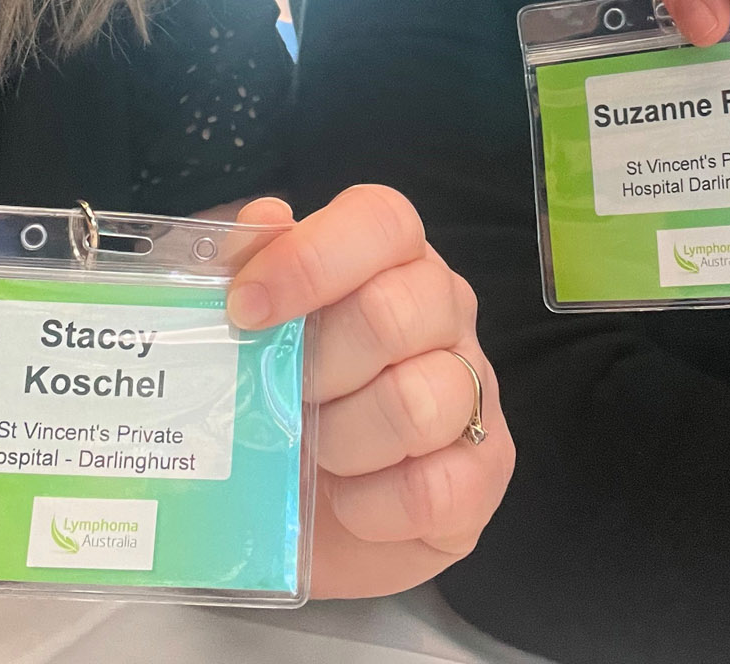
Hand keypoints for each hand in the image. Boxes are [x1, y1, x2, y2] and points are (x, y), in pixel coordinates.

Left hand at [226, 186, 514, 598]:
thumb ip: (247, 266)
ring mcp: (474, 389)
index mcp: (392, 259)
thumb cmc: (281, 399)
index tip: (245, 308)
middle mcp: (444, 311)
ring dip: (340, 440)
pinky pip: (430, 489)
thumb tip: (262, 220)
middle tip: (281, 398)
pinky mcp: (484, 473)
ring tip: (312, 453)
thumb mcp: (249, 332)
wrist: (303, 510)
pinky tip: (346, 499)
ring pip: (416, 404)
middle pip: (392, 314)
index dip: (311, 259)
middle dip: (315, 368)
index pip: (381, 221)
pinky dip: (369, 506)